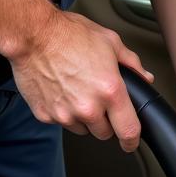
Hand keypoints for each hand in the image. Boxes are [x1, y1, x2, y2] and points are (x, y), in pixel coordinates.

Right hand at [8, 10, 152, 152]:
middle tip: (96, 99)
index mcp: (110, 92)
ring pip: (82, 129)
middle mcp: (89, 108)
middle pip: (104, 133)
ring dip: (83, 118)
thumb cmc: (67, 34)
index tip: (131, 143)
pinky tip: (60, 91)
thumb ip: (131, 63)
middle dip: (104, 121)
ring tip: (76, 90)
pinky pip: (61, 122)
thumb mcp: (109, 41)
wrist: (31, 33)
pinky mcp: (46, 115)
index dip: (132, 141)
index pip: (129, 131)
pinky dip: (62, 111)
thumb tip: (145, 77)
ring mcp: (66, 114)